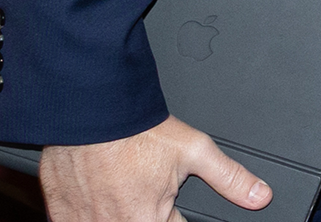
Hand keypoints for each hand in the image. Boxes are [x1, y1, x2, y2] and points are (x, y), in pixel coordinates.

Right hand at [39, 115, 269, 221]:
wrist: (89, 109)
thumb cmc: (136, 130)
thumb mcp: (194, 150)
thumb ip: (229, 177)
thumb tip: (260, 196)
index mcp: (149, 220)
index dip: (176, 219)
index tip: (170, 206)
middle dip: (150, 213)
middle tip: (145, 188)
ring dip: (122, 213)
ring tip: (126, 188)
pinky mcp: (60, 215)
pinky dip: (92, 215)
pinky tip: (103, 195)